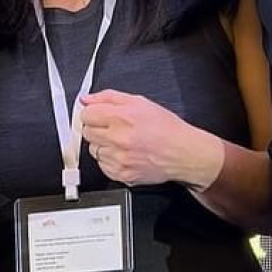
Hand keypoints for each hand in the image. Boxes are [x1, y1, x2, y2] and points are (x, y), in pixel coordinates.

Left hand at [79, 89, 221, 189]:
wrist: (185, 153)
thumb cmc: (167, 129)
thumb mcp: (140, 102)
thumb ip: (108, 97)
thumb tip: (86, 99)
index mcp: (122, 117)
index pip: (86, 114)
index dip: (93, 114)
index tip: (98, 116)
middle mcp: (119, 138)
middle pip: (87, 132)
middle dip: (98, 129)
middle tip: (115, 129)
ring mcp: (119, 158)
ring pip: (93, 150)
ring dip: (104, 146)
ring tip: (123, 143)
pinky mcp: (121, 174)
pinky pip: (102, 165)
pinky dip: (110, 160)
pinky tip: (125, 154)